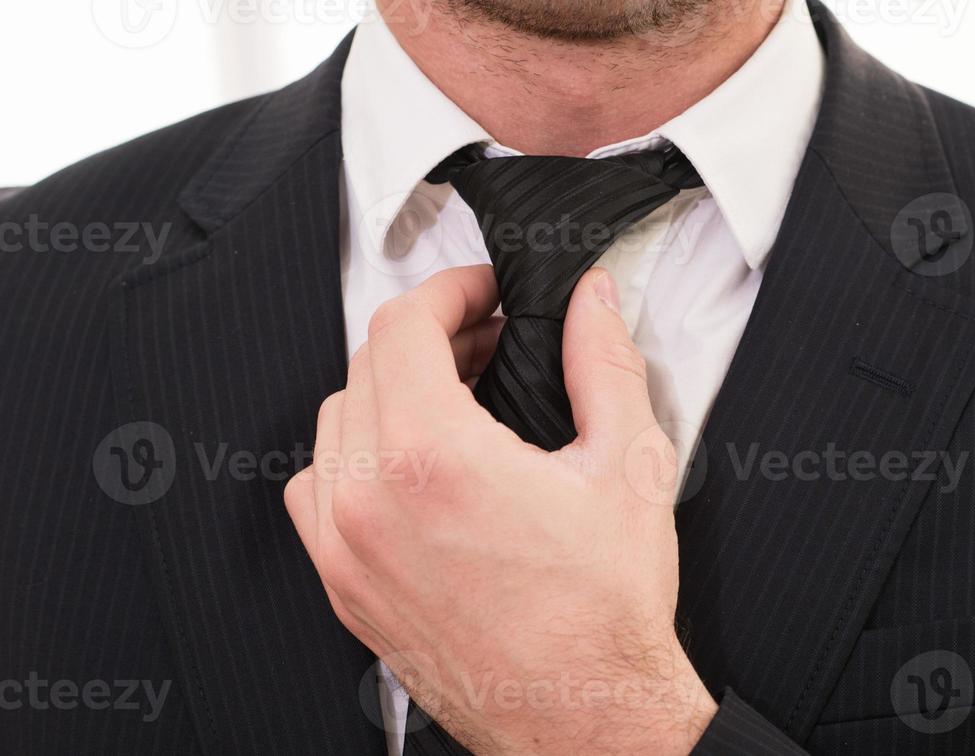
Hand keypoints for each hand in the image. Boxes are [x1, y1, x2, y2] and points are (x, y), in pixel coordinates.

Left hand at [284, 266, 716, 754]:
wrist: (585, 718)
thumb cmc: (604, 611)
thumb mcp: (627, 465)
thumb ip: (604, 363)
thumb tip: (593, 302)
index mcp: (435, 459)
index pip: (402, 326)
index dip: (447, 290)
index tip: (482, 294)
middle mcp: (371, 502)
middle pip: (366, 365)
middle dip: (429, 335)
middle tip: (487, 340)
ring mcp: (347, 551)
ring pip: (333, 424)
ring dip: (388, 390)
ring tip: (453, 396)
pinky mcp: (345, 590)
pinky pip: (317, 492)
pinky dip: (354, 456)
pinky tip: (412, 463)